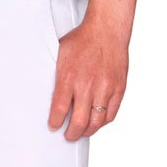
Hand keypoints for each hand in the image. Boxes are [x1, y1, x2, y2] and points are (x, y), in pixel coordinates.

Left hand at [48, 16, 128, 139]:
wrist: (106, 30)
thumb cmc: (82, 40)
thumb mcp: (60, 53)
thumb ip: (57, 74)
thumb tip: (48, 90)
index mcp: (69, 76)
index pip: (59, 108)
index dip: (55, 122)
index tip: (53, 126)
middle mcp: (87, 85)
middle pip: (78, 121)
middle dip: (71, 133)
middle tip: (67, 135)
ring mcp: (105, 88)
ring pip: (96, 122)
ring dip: (87, 131)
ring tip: (81, 132)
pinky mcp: (118, 89)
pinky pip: (110, 115)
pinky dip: (102, 123)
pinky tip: (96, 123)